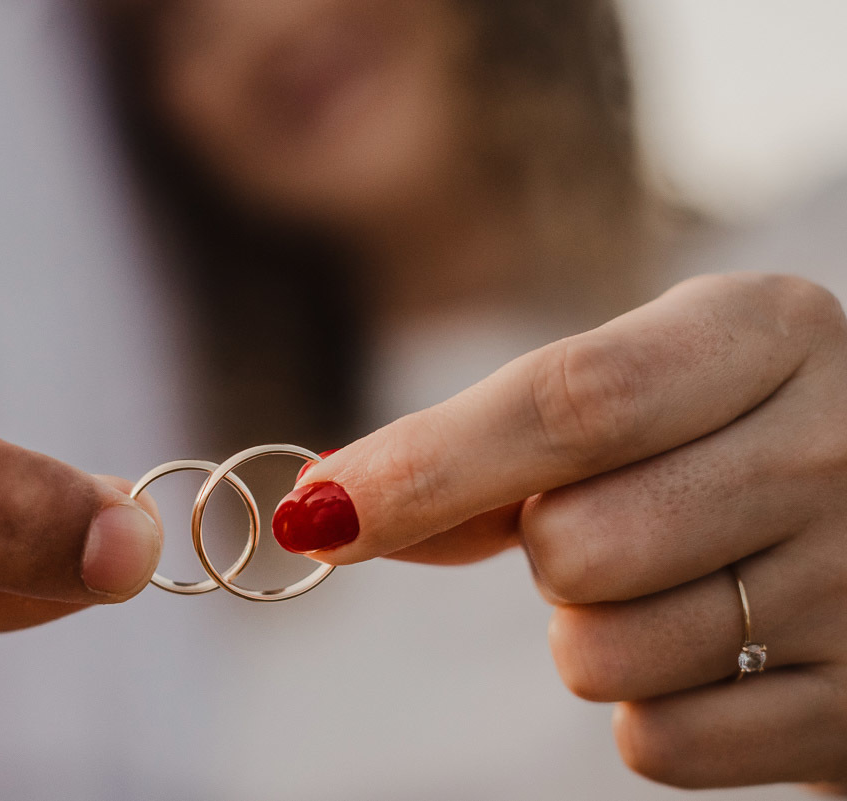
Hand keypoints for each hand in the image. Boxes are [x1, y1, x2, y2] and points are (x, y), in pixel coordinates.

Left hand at [289, 273, 846, 788]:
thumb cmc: (726, 444)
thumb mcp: (646, 393)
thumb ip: (493, 447)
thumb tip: (330, 504)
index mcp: (768, 331)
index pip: (572, 401)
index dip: (428, 463)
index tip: (319, 511)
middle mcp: (834, 446)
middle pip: (571, 544)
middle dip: (546, 551)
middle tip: (614, 522)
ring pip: (600, 657)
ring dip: (595, 633)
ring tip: (678, 584)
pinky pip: (659, 743)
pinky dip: (653, 708)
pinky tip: (719, 653)